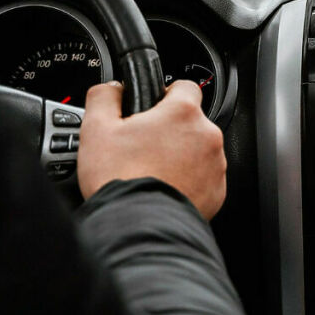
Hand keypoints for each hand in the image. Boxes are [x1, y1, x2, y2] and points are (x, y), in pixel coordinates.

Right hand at [78, 79, 227, 219]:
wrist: (138, 227)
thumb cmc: (120, 179)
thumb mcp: (96, 129)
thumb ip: (104, 98)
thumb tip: (111, 89)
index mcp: (182, 113)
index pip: (184, 86)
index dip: (166, 94)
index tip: (154, 108)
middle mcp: (207, 135)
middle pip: (190, 122)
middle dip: (170, 131)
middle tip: (144, 147)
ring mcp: (215, 165)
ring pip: (198, 151)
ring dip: (181, 156)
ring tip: (152, 172)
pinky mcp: (217, 192)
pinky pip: (204, 178)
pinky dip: (189, 181)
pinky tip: (165, 188)